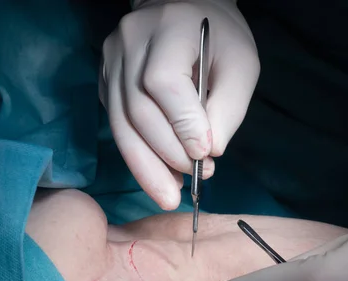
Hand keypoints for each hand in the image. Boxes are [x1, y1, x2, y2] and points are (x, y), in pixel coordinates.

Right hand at [99, 0, 259, 209]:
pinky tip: (158, 173)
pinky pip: (116, 124)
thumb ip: (228, 108)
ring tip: (169, 194)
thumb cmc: (221, 38)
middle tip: (195, 179)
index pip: (163, 82)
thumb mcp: (241, 65)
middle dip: (167, 153)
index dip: (182, 124)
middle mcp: (129, 42)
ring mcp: (111, 61)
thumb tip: (208, 153)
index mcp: (168, 27)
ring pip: (120, 123)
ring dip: (145, 166)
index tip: (205, 154)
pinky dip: (137, 154)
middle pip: (137, 109)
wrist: (186, 10)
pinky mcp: (106, 80)